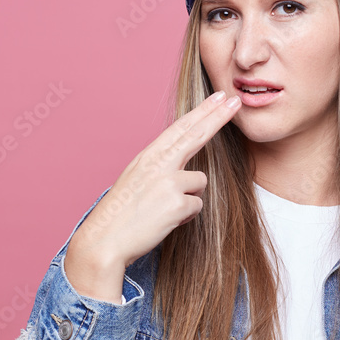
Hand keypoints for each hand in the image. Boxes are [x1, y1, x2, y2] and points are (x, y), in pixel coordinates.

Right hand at [69, 90, 241, 289]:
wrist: (104, 241)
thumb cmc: (120, 214)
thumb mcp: (137, 180)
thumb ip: (160, 167)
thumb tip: (185, 166)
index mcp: (148, 156)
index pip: (180, 128)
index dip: (201, 112)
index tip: (218, 98)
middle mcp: (158, 164)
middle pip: (195, 135)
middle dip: (217, 117)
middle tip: (235, 103)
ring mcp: (168, 182)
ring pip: (200, 182)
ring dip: (189, 197)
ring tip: (165, 210)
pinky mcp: (177, 203)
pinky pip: (197, 205)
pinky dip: (186, 215)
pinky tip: (165, 221)